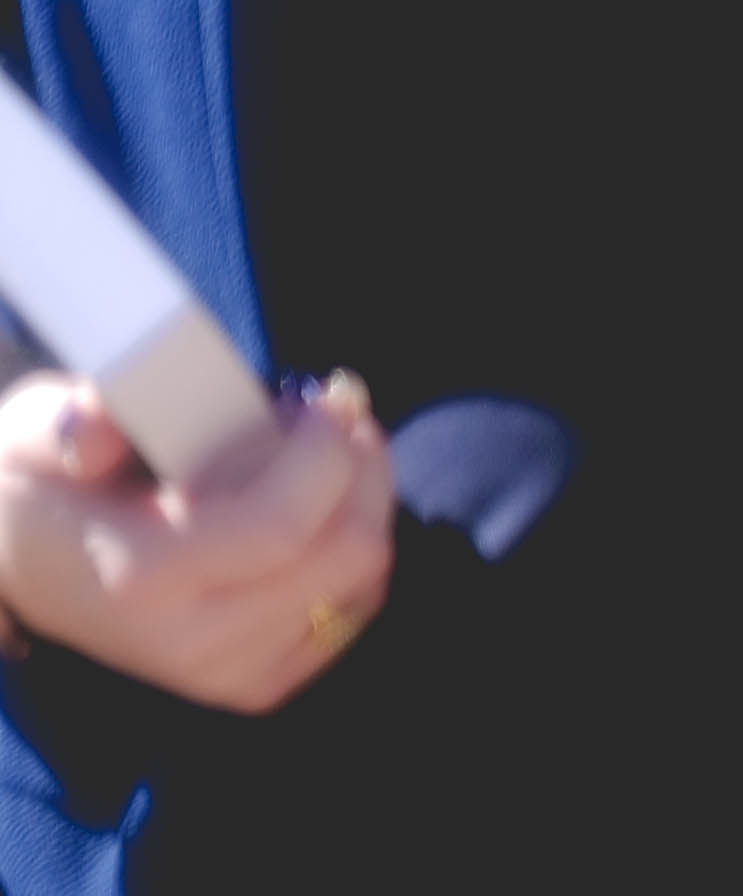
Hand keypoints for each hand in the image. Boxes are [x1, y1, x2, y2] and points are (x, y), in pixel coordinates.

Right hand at [0, 370, 391, 712]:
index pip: (282, 527)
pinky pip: (354, 609)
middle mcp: (191, 643)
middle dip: (362, 468)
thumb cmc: (44, 478)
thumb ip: (80, 421)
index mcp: (142, 579)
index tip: (319, 398)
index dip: (326, 452)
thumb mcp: (38, 430)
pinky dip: (357, 547)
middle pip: (346, 557)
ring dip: (367, 500)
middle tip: (336, 412)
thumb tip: (96, 430)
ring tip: (324, 452)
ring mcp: (226, 673)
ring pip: (363, 582)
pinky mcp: (255, 684)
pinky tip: (326, 505)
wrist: (19, 559)